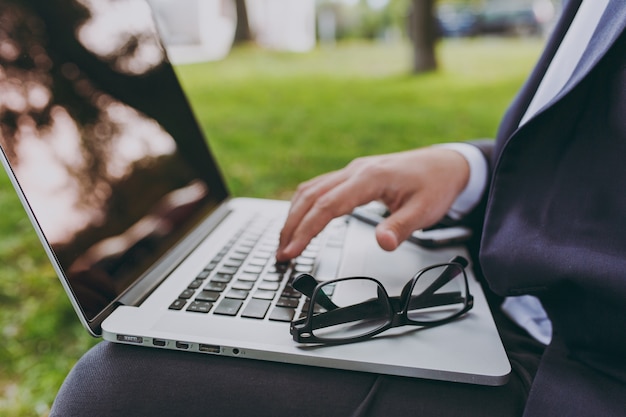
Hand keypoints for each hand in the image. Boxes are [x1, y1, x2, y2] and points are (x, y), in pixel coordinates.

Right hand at [276, 147, 469, 260]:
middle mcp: (355, 170)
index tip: (292, 251)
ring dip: (294, 215)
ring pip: (311, 190)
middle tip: (280, 253)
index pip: (328, 205)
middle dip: (292, 226)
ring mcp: (352, 171)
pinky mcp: (353, 175)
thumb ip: (401, 227)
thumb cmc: (435, 184)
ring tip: (285, 242)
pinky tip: (300, 220)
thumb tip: (381, 242)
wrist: (445, 163)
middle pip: (311, 196)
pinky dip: (304, 205)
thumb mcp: (425, 210)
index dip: (306, 230)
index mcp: (370, 177)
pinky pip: (319, 187)